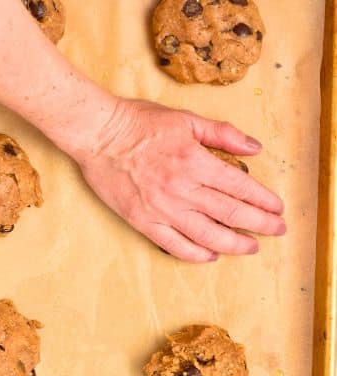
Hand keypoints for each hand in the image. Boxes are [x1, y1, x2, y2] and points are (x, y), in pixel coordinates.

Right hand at [74, 99, 285, 262]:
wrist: (98, 135)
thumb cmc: (139, 124)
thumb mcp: (185, 120)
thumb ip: (222, 134)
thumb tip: (255, 148)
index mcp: (195, 162)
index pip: (240, 187)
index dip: (263, 200)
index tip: (277, 209)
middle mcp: (182, 189)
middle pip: (230, 214)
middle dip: (259, 225)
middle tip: (276, 231)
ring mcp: (162, 209)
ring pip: (207, 235)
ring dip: (234, 244)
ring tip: (250, 247)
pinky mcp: (143, 221)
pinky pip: (174, 245)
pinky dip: (196, 254)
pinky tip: (211, 255)